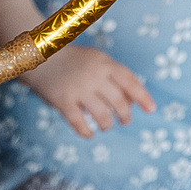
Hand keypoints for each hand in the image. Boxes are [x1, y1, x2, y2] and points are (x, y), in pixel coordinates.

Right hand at [24, 44, 155, 137]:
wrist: (39, 56)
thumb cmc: (73, 61)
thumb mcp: (96, 61)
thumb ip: (114, 77)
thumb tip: (134, 102)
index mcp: (104, 64)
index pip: (130, 82)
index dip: (143, 97)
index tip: (151, 109)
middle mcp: (94, 76)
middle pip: (119, 102)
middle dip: (125, 116)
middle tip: (124, 121)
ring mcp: (78, 89)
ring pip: (102, 116)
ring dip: (107, 125)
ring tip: (105, 126)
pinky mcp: (63, 101)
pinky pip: (79, 123)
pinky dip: (86, 132)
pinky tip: (89, 134)